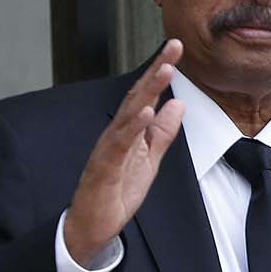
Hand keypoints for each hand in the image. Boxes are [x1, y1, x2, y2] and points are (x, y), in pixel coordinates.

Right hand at [63, 40, 185, 267]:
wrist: (93, 225)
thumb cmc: (117, 190)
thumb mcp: (150, 159)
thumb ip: (162, 132)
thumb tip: (177, 104)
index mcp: (129, 130)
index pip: (146, 94)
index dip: (161, 70)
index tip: (177, 47)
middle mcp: (117, 133)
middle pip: (137, 95)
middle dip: (156, 69)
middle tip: (174, 46)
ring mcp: (109, 148)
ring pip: (128, 113)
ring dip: (147, 91)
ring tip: (164, 70)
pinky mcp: (104, 167)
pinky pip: (118, 144)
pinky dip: (131, 127)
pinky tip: (144, 112)